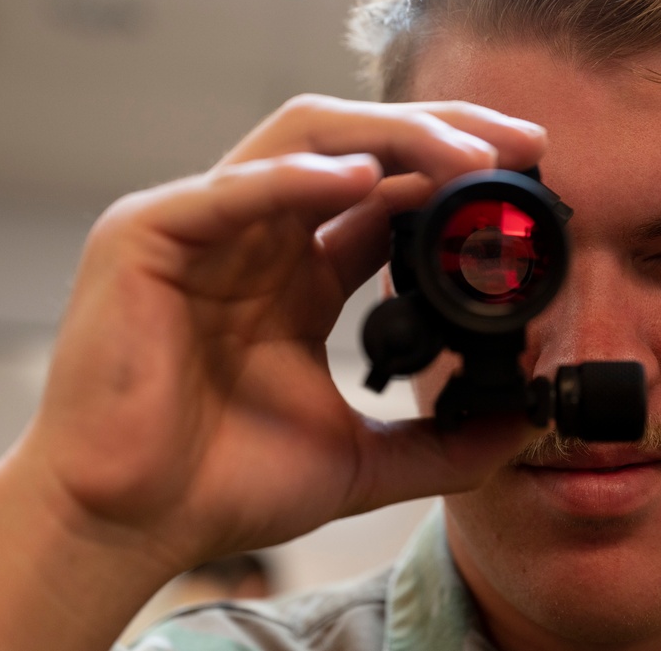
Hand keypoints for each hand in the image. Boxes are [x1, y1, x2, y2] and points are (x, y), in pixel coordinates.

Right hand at [0, 95, 546, 649]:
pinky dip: (294, 179)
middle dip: (442, 136)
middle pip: (359, 152)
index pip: (388, 199)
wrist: (133, 525)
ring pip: (304, 144)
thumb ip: (440, 446)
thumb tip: (519, 428)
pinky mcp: (148, 238)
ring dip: (390, 138)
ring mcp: (206, 230)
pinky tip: (360, 180)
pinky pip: (229, 190)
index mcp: (303, 278)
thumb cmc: (226, 486)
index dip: (454, 182)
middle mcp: (262, 241)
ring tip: (467, 156)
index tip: (527, 184)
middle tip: (520, 145)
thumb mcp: (360, 461)